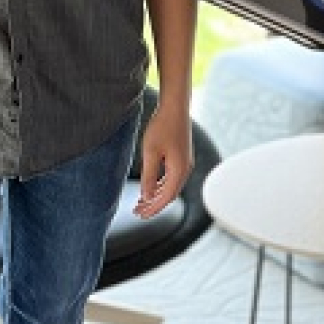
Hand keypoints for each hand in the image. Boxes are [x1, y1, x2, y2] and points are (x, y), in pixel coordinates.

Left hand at [134, 102, 192, 218]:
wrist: (175, 108)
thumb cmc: (162, 127)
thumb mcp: (151, 152)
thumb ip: (149, 176)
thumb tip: (146, 196)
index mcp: (179, 170)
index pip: (166, 197)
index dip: (153, 208)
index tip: (140, 215)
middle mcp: (185, 169)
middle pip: (169, 195)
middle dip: (154, 205)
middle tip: (137, 212)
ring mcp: (184, 163)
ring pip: (170, 187)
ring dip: (156, 196)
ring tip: (141, 202)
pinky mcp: (181, 157)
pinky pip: (171, 178)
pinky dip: (160, 186)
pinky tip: (150, 188)